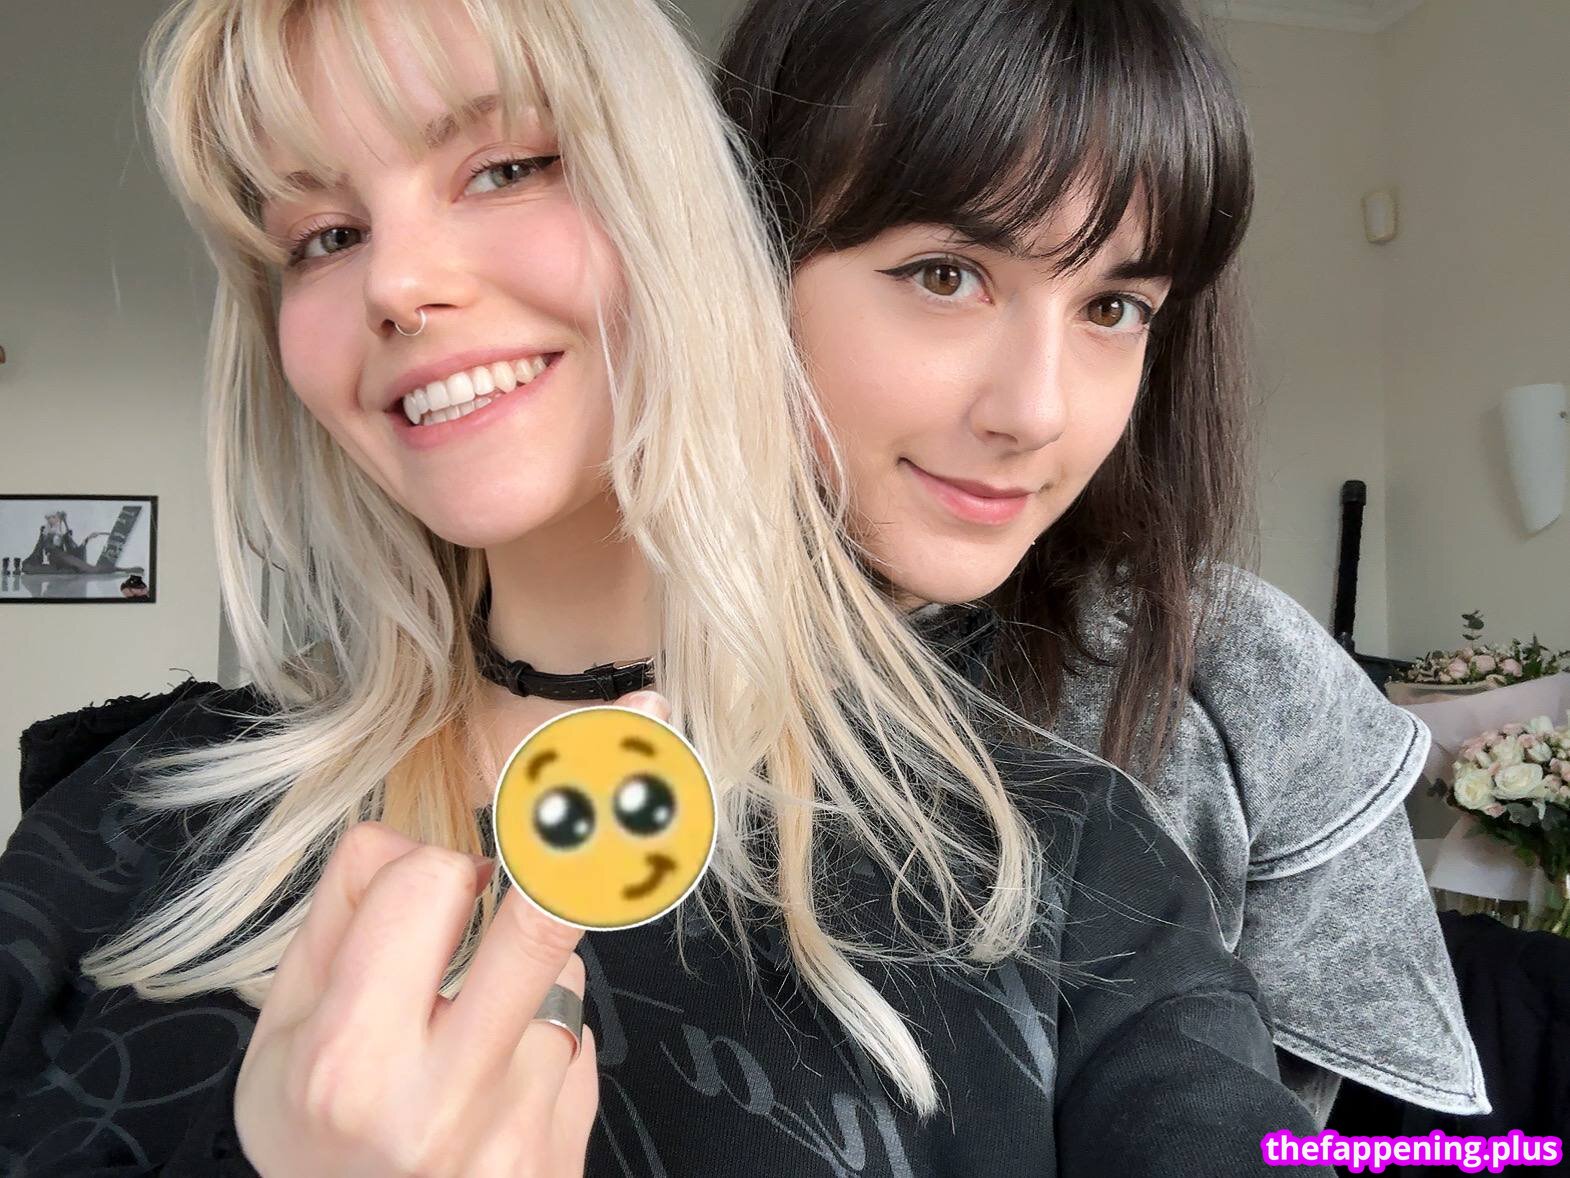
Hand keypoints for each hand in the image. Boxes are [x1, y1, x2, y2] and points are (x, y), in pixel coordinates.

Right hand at [233, 825, 598, 1175]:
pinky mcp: (565, 1153)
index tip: (426, 887)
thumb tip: (415, 834)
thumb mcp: (281, 1028)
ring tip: (472, 1031)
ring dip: (528, 978)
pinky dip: (547, 1038)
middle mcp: (441, 1101)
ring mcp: (515, 1133)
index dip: (426, 868)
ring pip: (565, 974)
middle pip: (540, 920)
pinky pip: (582, 1040)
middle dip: (540, 870)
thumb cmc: (315, 1134)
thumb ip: (341, 912)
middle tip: (530, 858)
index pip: (431, 880)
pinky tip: (501, 1078)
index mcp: (350, 1059)